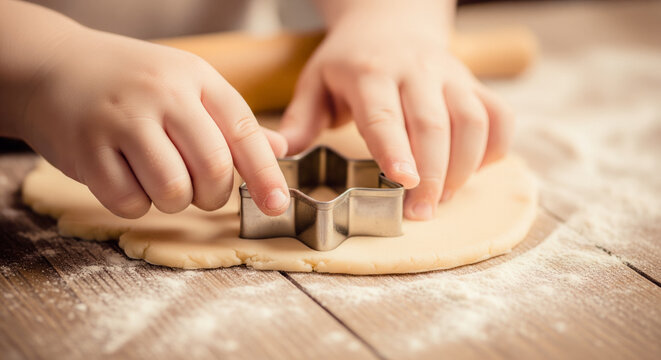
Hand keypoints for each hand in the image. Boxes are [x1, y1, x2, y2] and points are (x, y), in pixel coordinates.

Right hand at [22, 28, 290, 217]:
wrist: (55, 67)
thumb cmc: (133, 83)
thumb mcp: (187, 87)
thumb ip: (232, 122)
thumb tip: (279, 149)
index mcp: (196, 78)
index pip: (244, 132)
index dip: (265, 174)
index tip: (278, 204)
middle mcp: (162, 95)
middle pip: (214, 169)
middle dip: (214, 195)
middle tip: (201, 191)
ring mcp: (122, 121)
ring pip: (173, 191)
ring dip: (173, 201)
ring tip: (159, 179)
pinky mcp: (87, 149)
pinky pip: (129, 202)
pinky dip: (135, 204)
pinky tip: (127, 179)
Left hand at [279, 3, 513, 219]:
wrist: (390, 21)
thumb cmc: (349, 61)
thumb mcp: (315, 81)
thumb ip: (300, 119)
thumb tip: (278, 155)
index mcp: (369, 73)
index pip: (385, 114)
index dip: (396, 148)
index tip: (403, 180)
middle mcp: (415, 71)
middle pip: (434, 123)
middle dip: (432, 173)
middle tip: (421, 213)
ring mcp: (449, 76)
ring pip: (472, 120)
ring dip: (464, 166)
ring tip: (444, 199)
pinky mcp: (473, 83)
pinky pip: (498, 115)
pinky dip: (495, 147)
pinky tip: (473, 171)